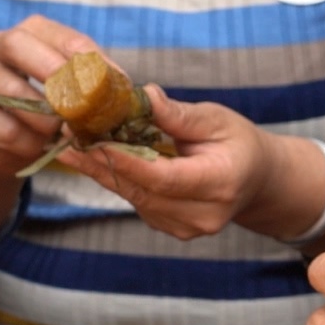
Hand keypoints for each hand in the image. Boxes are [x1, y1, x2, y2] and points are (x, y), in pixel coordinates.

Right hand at [0, 15, 102, 176]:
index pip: (67, 38)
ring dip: (44, 118)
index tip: (113, 91)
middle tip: (79, 104)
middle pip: (19, 45)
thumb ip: (96, 84)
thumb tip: (124, 92)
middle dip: (54, 73)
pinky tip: (36, 145)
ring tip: (61, 133)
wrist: (6, 140)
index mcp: (34, 32)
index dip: (93, 65)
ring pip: (10, 91)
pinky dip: (26, 142)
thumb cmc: (50, 105)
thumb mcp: (75, 89)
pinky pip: (0, 127)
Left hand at [58, 86, 272, 239]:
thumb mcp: (217, 119)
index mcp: (221, 183)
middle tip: (67, 137)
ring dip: (102, 171)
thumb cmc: (240, 143)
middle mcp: (202, 214)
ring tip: (72, 143)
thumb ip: (179, 115)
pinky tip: (95, 158)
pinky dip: (117, 178)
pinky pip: (136, 201)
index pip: (164, 177)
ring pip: (133, 197)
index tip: (91, 140)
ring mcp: (185, 227)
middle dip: (102, 162)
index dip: (125, 161)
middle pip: (141, 190)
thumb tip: (144, 96)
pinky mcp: (170, 228)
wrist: (257, 179)